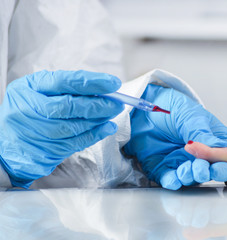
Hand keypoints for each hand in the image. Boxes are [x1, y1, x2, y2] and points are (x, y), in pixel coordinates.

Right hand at [0, 70, 123, 187]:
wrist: (6, 144)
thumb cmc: (27, 111)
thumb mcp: (38, 91)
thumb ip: (65, 88)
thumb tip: (102, 89)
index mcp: (28, 88)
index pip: (64, 82)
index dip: (91, 82)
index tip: (113, 83)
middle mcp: (28, 110)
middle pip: (69, 106)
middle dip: (98, 104)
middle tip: (117, 102)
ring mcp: (35, 133)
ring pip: (73, 127)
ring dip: (98, 120)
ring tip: (113, 113)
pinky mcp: (44, 151)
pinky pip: (74, 143)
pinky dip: (94, 135)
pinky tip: (106, 128)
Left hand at [124, 84, 226, 189]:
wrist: (144, 108)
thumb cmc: (172, 107)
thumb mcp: (191, 116)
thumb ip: (203, 133)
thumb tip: (218, 147)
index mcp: (213, 140)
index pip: (226, 157)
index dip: (224, 164)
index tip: (216, 164)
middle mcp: (200, 154)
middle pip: (210, 171)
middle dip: (206, 173)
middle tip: (200, 169)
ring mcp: (183, 162)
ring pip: (191, 178)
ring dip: (190, 177)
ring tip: (186, 170)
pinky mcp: (164, 168)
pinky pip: (170, 179)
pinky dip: (172, 181)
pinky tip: (173, 179)